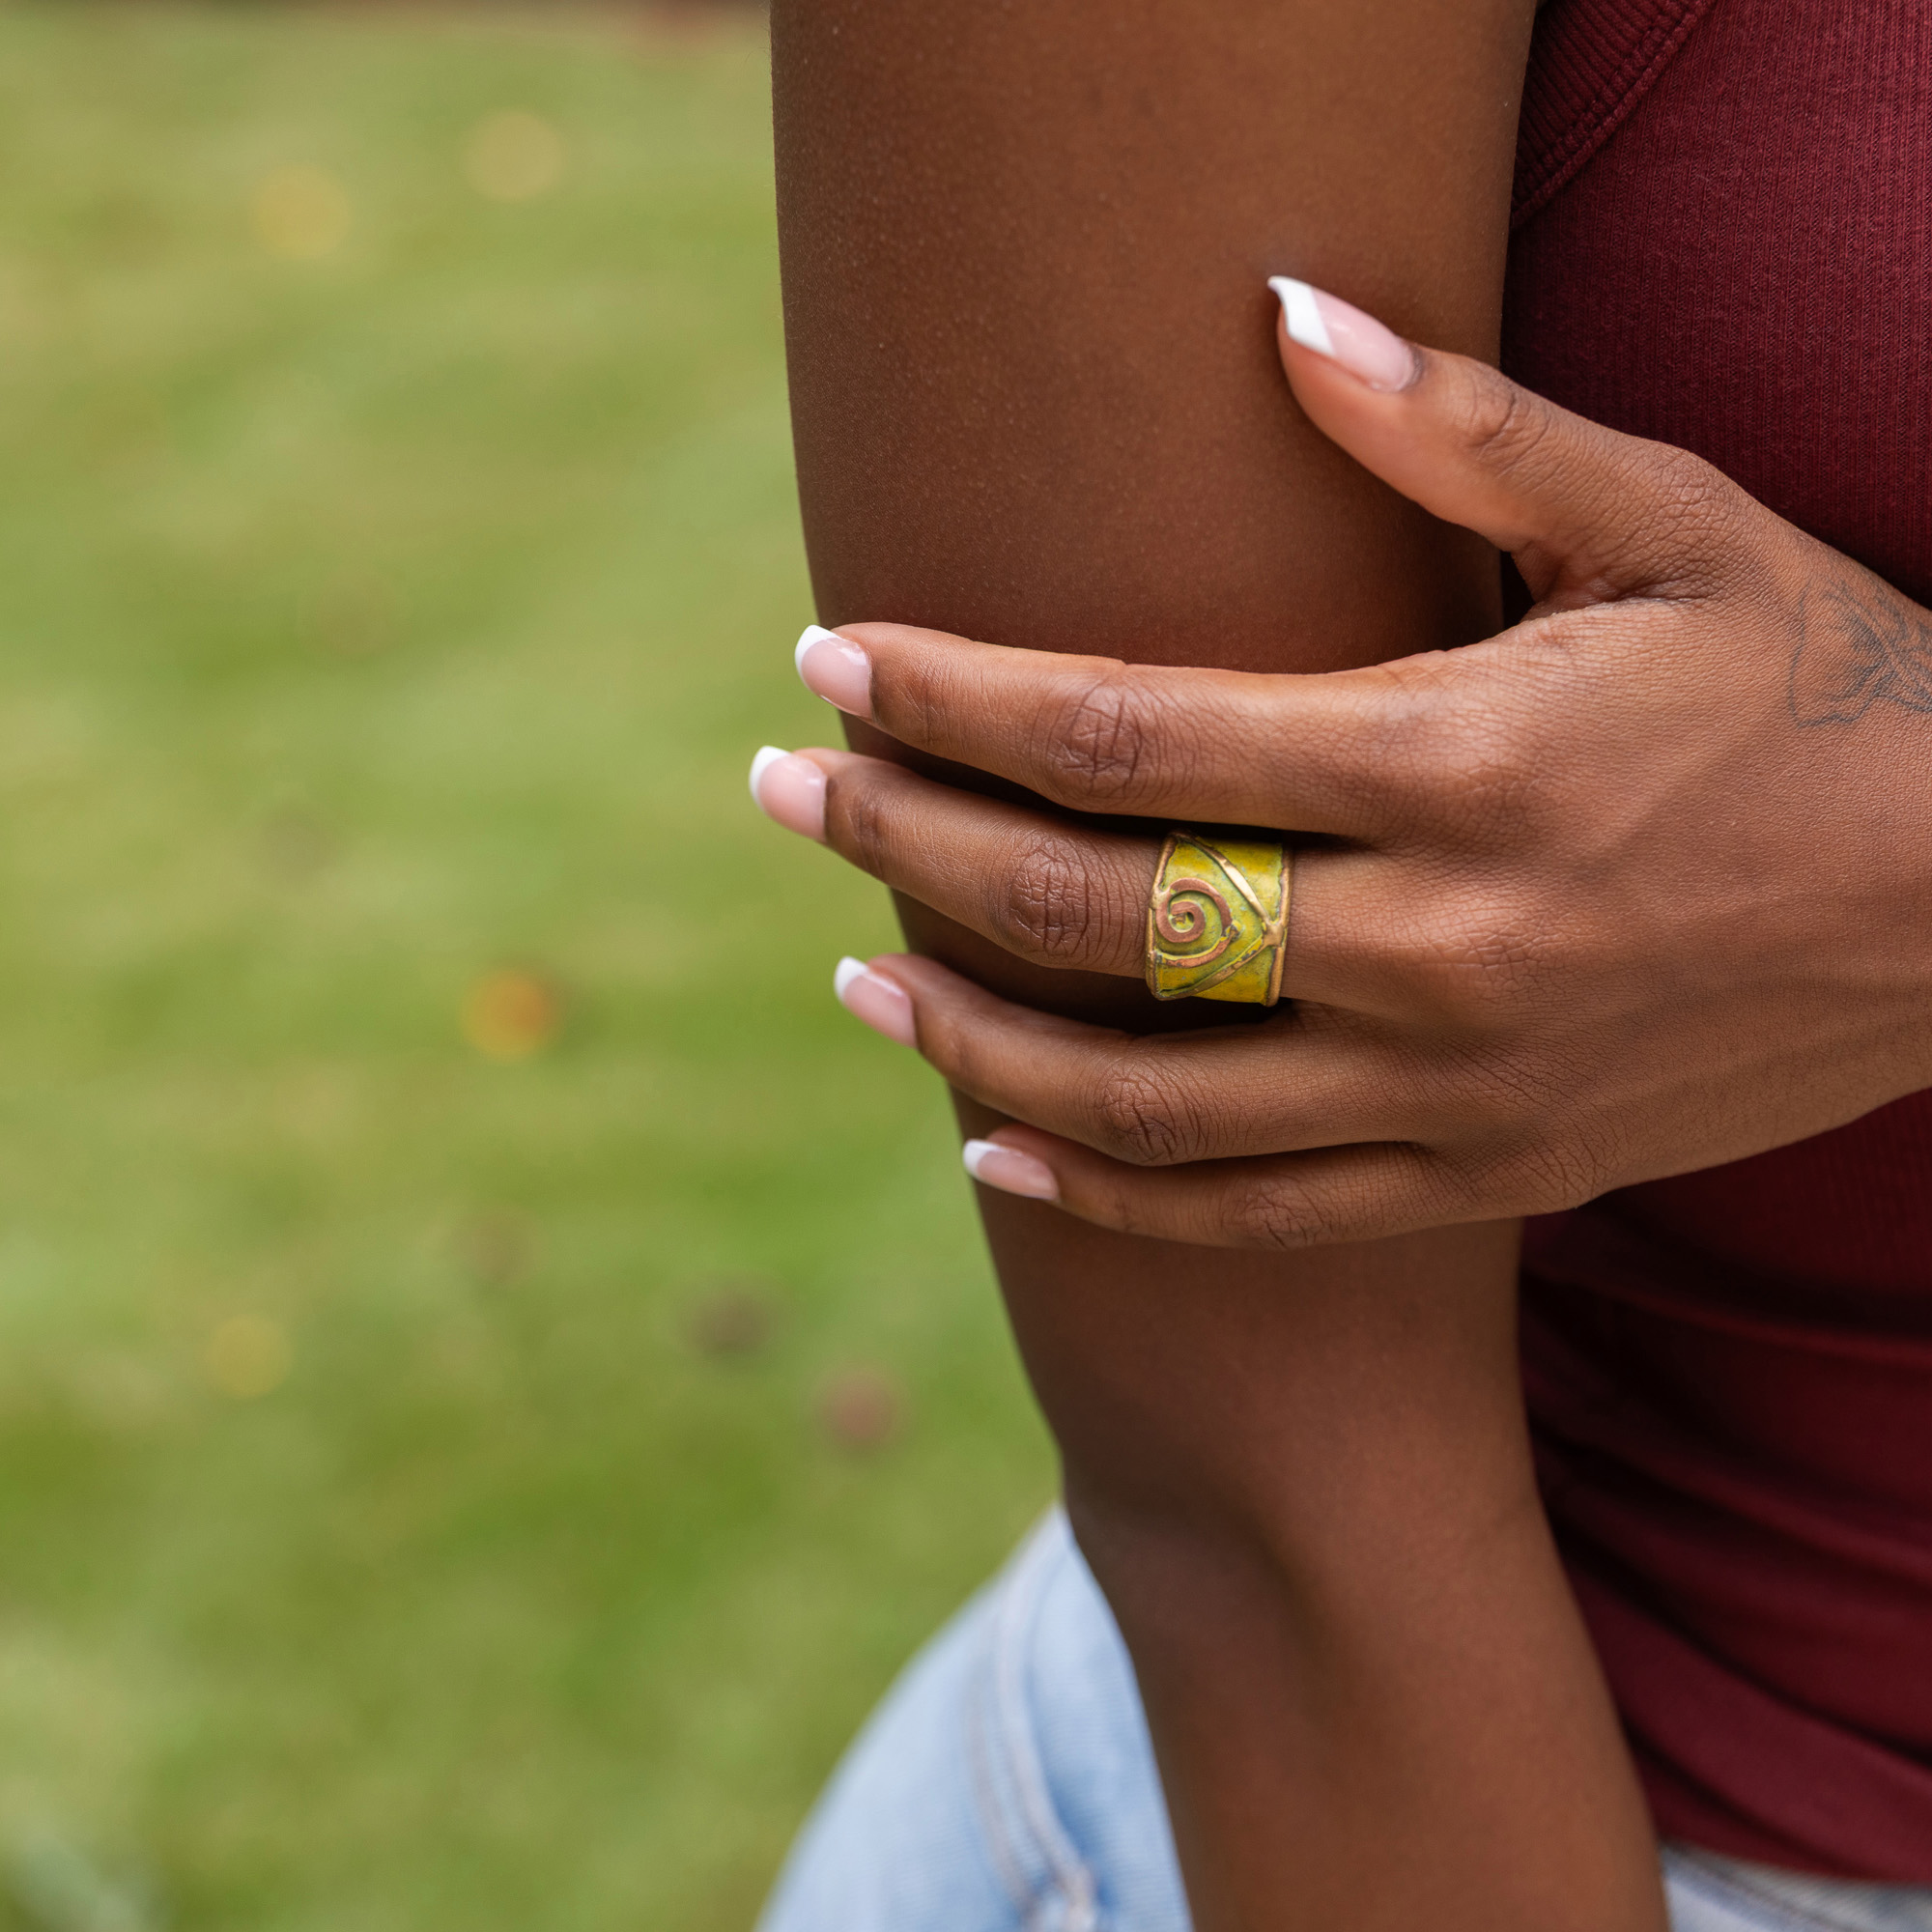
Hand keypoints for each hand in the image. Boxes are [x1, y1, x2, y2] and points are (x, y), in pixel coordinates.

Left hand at [751, 282, 1931, 1248]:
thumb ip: (1464, 434)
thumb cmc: (1828, 693)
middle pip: (1094, 911)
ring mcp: (1453, 1088)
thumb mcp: (1676, 526)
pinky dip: (1102, 1194)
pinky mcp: (1480, 1176)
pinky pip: (1248, 1214)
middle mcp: (1437, 945)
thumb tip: (1280, 311)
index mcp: (1460, 763)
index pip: (1126, 731)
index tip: (828, 660)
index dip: (950, 695)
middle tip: (777, 791)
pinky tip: (988, 1147)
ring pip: (1142, 1098)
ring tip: (854, 971)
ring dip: (966, 1038)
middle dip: (905, 842)